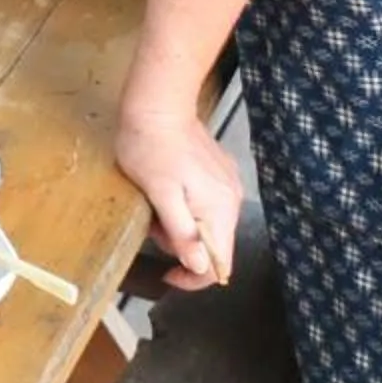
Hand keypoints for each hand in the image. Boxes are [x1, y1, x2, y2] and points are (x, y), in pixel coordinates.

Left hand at [113, 105, 241, 290]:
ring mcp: (227, 184)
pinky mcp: (218, 172)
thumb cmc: (150, 147)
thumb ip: (182, 232)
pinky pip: (206, 204)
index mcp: (219, 209)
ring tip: (156, 202)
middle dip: (180, 243)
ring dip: (180, 224)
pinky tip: (168, 190)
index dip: (193, 278)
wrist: (157, 104)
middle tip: (153, 222)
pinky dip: (186, 207)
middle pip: (212, 244)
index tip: (167, 274)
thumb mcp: (159, 194)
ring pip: (207, 224)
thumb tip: (201, 266)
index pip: (219, 264)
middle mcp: (231, 200)